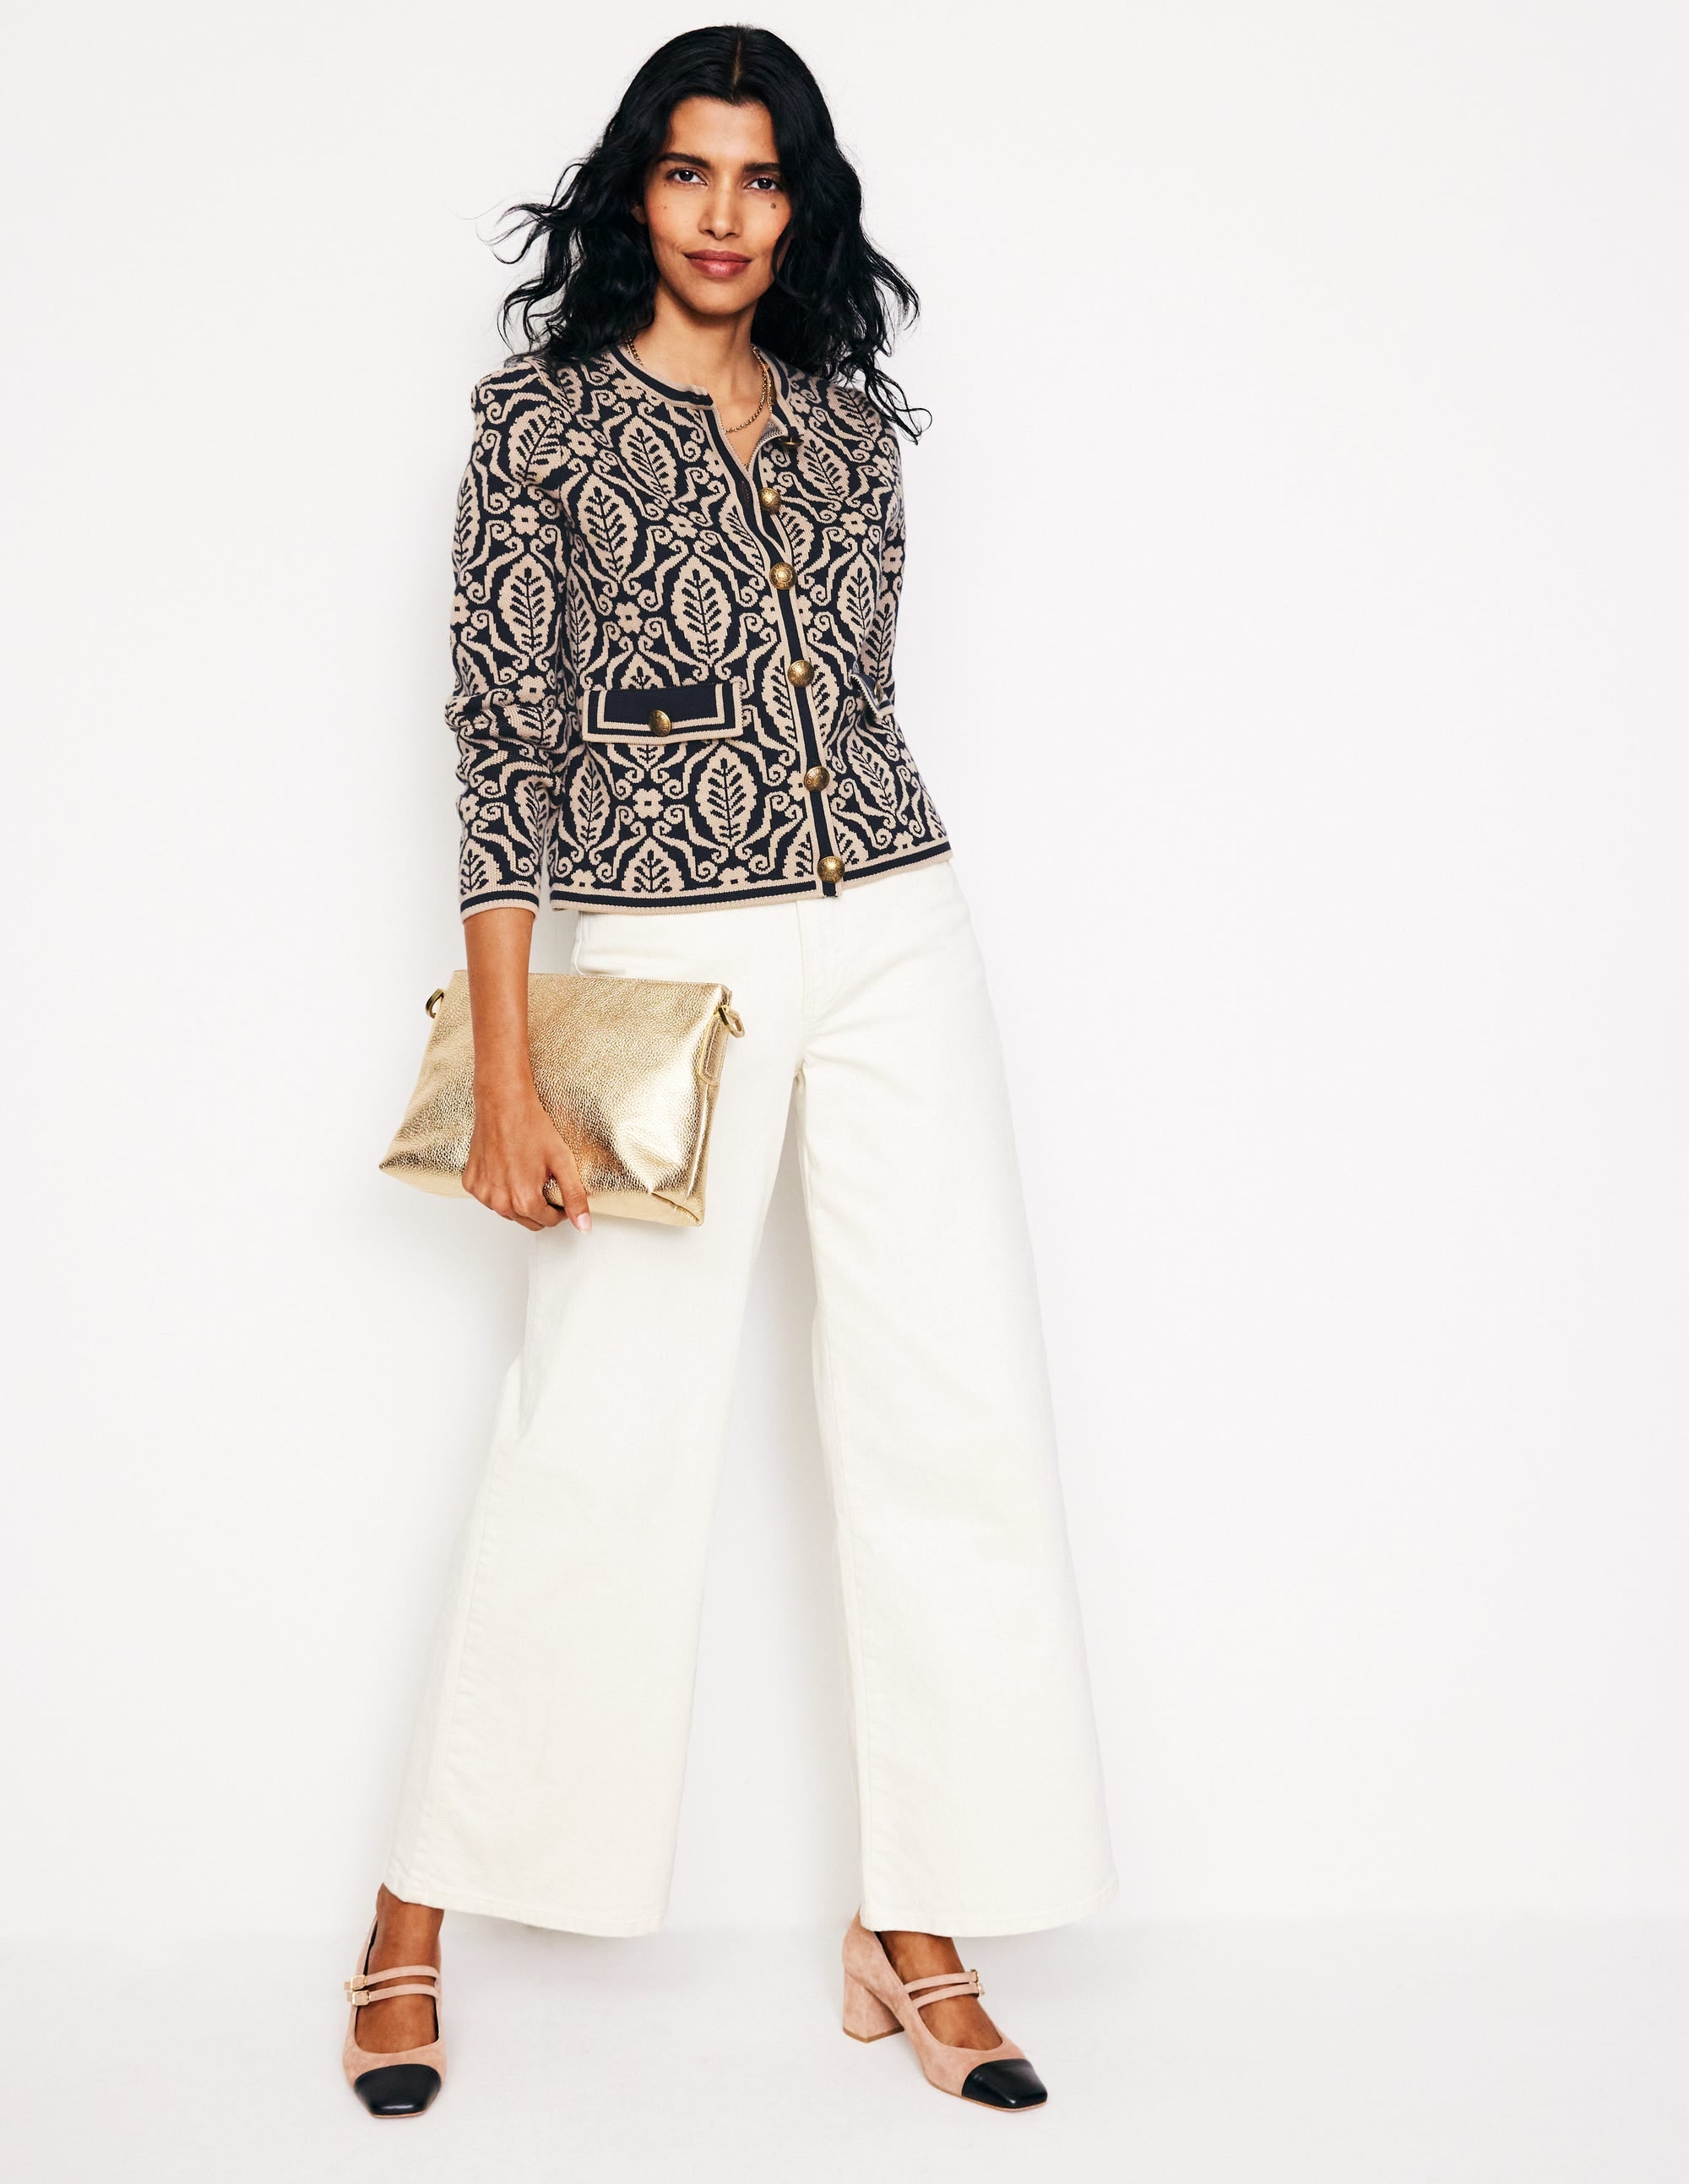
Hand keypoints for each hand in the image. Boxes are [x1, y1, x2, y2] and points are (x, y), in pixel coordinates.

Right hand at [462, 1083, 590, 1232]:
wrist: (503, 1104)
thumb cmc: (530, 1127)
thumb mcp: (562, 1160)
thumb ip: (574, 1196)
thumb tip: (584, 1225)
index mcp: (524, 1200)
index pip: (549, 1221)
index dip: (559, 1208)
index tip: (559, 1192)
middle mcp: (500, 1202)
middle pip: (529, 1221)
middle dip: (540, 1207)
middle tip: (544, 1181)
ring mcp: (483, 1194)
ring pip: (508, 1212)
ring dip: (519, 1200)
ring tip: (526, 1173)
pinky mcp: (471, 1184)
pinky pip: (490, 1198)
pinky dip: (499, 1190)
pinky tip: (507, 1170)